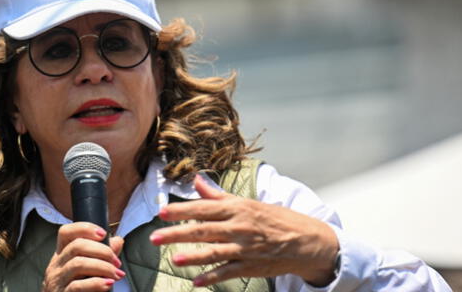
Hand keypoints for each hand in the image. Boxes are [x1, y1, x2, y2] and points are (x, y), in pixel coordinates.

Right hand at [42, 222, 124, 291]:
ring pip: (78, 264)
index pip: (66, 232)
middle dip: (102, 250)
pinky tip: (108, 284)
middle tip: (116, 261)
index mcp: (62, 255)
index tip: (103, 234)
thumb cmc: (79, 289)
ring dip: (103, 267)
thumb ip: (103, 255)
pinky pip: (78, 286)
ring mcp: (57, 281)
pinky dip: (96, 283)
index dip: (85, 228)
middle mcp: (56, 265)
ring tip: (116, 274)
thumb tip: (117, 241)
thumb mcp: (89, 269)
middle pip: (76, 246)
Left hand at [149, 175, 338, 286]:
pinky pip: (228, 272)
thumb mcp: (247, 203)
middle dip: (178, 233)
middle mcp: (240, 227)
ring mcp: (246, 248)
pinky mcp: (251, 266)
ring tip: (173, 259)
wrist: (306, 240)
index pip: (204, 208)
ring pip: (215, 252)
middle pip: (204, 230)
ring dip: (193, 257)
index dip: (182, 210)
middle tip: (155, 237)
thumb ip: (218, 195)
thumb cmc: (273, 218)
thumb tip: (196, 180)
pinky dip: (212, 278)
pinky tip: (196, 282)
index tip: (161, 212)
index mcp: (238, 208)